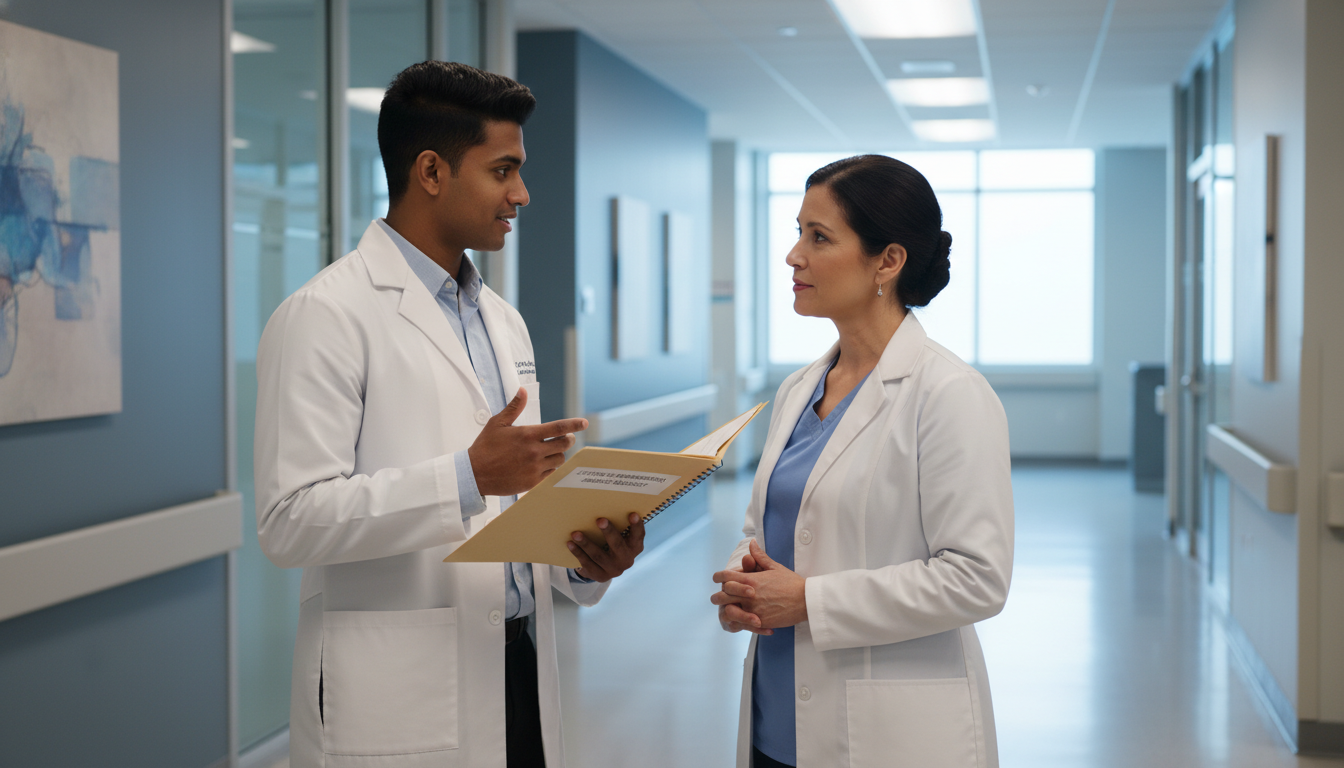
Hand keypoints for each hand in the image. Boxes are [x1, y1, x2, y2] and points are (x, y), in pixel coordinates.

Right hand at [468, 387, 586, 495]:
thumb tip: (523, 390)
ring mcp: (534, 468)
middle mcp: (534, 452)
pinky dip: (550, 469)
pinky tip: (542, 465)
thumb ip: (514, 407)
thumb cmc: (485, 447)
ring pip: (560, 460)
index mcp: (528, 435)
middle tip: (564, 438)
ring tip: (549, 452)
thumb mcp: (497, 423)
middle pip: (564, 444)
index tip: (584, 423)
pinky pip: (551, 475)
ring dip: (558, 454)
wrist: (474, 474)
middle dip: (567, 439)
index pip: (558, 428)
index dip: (574, 425)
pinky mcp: (532, 482)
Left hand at [568, 512, 645, 581]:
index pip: (638, 535)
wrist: (604, 568)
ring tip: (575, 534)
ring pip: (598, 555)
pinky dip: (578, 553)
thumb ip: (619, 526)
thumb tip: (606, 506)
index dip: (636, 525)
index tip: (633, 514)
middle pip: (617, 545)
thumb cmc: (612, 544)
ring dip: (586, 543)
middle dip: (608, 532)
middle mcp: (627, 560)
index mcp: (635, 547)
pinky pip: (587, 563)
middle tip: (600, 520)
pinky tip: (570, 544)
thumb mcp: (620, 537)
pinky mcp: (600, 576)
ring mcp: (614, 570)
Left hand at [712, 540, 806, 630]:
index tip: (717, 579)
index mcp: (751, 579)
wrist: (805, 601)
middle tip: (721, 596)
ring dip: (727, 609)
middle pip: (722, 595)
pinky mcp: (759, 622)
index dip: (718, 577)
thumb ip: (759, 557)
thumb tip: (751, 543)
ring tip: (729, 609)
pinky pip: (741, 624)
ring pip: (729, 611)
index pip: (725, 576)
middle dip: (719, 595)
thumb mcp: (775, 567)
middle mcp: (749, 595)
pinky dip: (739, 621)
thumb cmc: (791, 583)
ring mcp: (753, 609)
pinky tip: (740, 619)